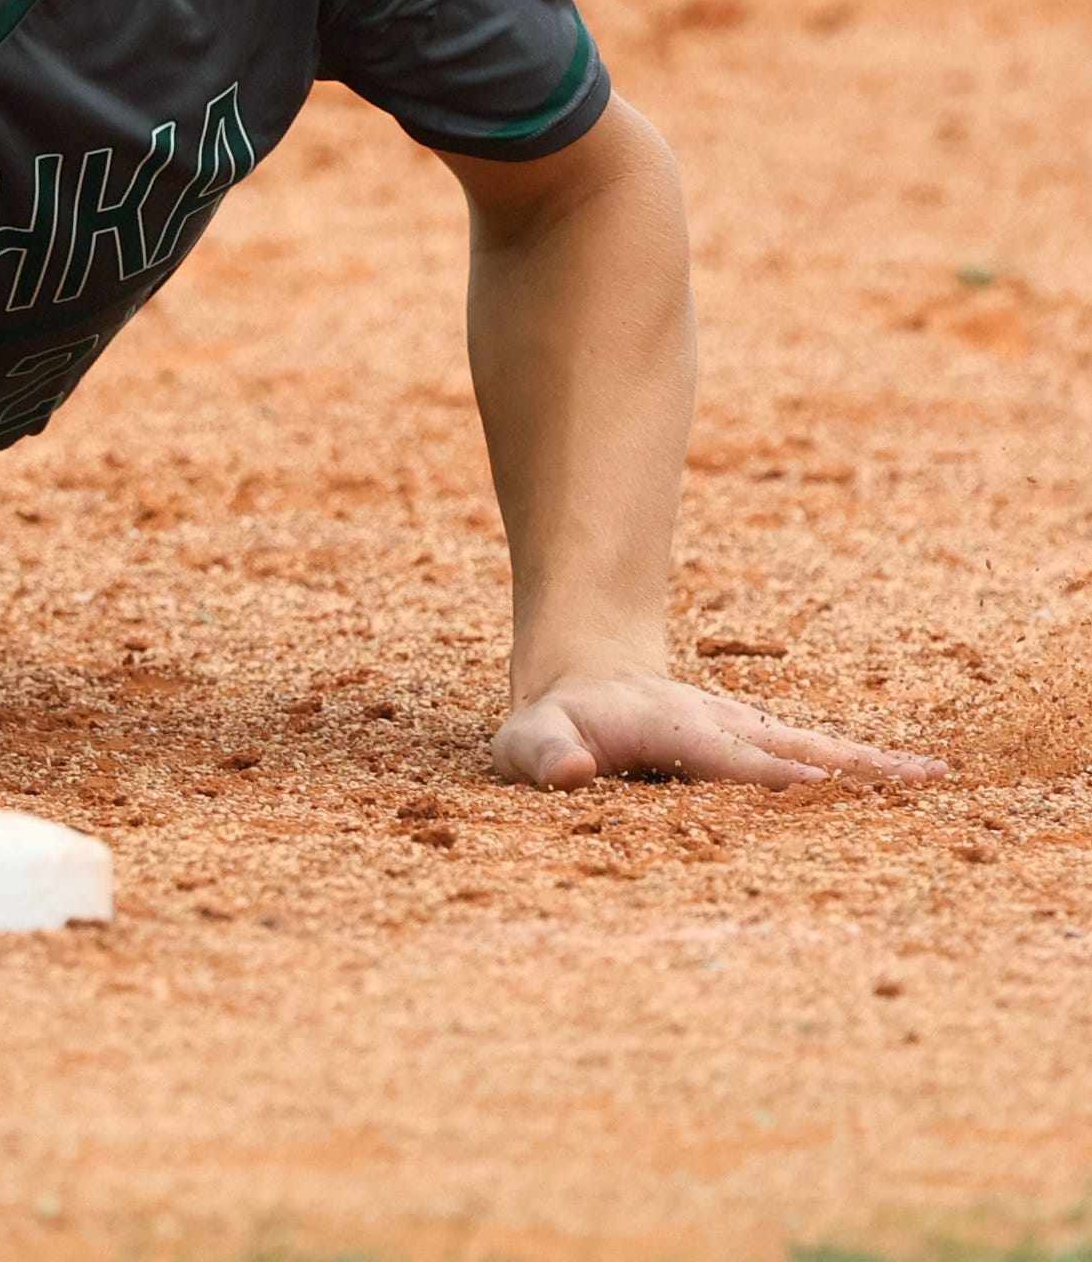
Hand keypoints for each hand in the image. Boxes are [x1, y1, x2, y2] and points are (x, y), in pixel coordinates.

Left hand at [492, 668, 944, 788]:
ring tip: (936, 779)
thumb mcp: (525, 739)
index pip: (725, 757)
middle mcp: (723, 726)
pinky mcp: (762, 744)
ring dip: (872, 766)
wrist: (582, 680)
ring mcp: (748, 733)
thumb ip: (540, 754)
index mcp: (672, 728)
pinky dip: (865, 768)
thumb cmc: (553, 724)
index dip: (768, 772)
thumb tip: (566, 771)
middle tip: (918, 781)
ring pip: (816, 747)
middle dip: (848, 767)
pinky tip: (918, 782)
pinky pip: (818, 755)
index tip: (818, 781)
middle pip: (793, 748)